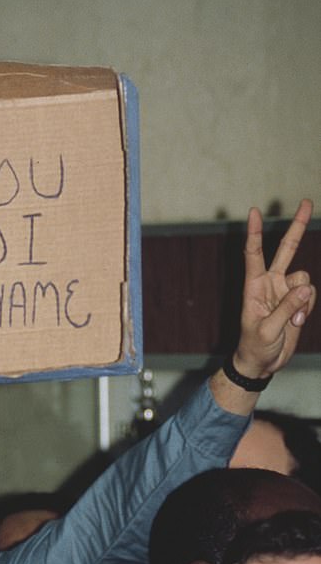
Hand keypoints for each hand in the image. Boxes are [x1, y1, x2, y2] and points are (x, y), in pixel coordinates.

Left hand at [234, 198, 315, 378]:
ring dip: (304, 299)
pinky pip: (310, 294)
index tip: (254, 211)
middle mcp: (271, 282)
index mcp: (254, 286)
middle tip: (306, 201)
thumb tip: (305, 287)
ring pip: (305, 278)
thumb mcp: (267, 329)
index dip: (255, 233)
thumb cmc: (255, 345)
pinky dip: (307, 307)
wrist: (263, 361)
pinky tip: (298, 322)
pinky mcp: (297, 301)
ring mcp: (285, 290)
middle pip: (286, 249)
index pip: (253, 254)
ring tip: (294, 320)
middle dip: (297, 227)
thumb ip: (286, 308)